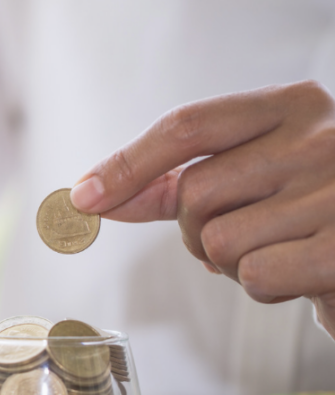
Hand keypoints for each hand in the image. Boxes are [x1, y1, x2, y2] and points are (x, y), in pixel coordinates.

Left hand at [69, 80, 334, 339]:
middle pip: (195, 194)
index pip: (188, 126)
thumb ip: (183, 179)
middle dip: (200, 232)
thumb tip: (96, 193)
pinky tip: (304, 276)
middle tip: (247, 236)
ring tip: (284, 251)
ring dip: (235, 264)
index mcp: (296, 105)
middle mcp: (322, 136)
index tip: (82, 197)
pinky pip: (256, 277)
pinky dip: (266, 289)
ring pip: (219, 242)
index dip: (128, 164)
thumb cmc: (320, 212)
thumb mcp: (258, 178)